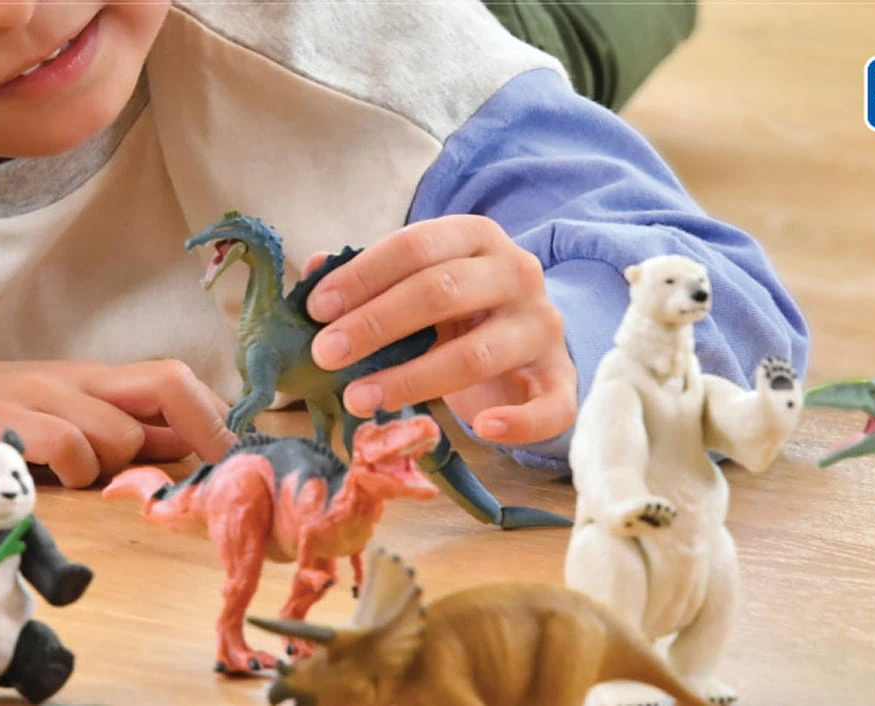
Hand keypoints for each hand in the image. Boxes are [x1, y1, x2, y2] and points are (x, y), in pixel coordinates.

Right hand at [0, 359, 236, 487]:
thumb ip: (107, 431)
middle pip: (167, 385)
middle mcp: (69, 379)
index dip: (217, 418)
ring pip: (119, 433)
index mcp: (85, 378)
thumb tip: (175, 453)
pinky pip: (68, 448)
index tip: (243, 459)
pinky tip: (48, 484)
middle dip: (205, 430)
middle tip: (216, 475)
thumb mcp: (45, 416)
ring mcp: (36, 397)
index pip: (173, 382)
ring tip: (74, 481)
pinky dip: (74, 473)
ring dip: (115, 469)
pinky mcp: (1, 425)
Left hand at [301, 215, 576, 445]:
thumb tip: (312, 273)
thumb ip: (370, 277)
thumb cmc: (456, 308)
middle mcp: (517, 274)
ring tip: (358, 398)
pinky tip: (481, 430)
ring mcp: (543, 327)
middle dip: (376, 324)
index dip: (363, 276)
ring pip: (478, 354)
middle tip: (324, 355)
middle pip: (443, 292)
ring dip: (411, 379)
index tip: (316, 309)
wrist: (526, 337)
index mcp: (477, 237)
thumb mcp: (417, 282)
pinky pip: (550, 406)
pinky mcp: (561, 378)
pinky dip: (517, 422)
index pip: (416, 245)